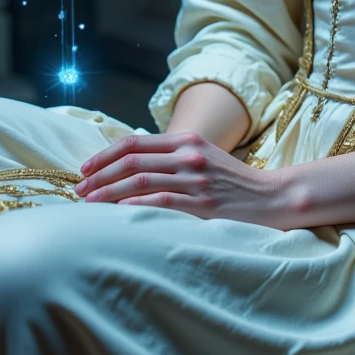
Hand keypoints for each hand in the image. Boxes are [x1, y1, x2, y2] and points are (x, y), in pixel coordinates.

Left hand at [76, 131, 289, 226]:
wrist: (274, 197)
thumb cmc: (235, 182)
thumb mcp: (205, 157)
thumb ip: (174, 157)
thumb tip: (133, 165)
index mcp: (187, 140)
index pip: (135, 143)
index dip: (105, 155)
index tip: (85, 169)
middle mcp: (188, 155)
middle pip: (131, 162)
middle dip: (99, 176)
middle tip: (79, 190)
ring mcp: (195, 180)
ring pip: (139, 182)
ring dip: (108, 194)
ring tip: (89, 204)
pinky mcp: (202, 204)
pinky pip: (159, 203)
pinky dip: (132, 208)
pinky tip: (116, 215)